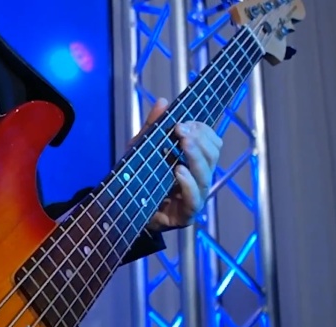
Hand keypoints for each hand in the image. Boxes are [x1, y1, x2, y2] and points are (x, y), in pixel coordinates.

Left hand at [136, 98, 221, 230]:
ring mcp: (194, 198)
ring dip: (196, 157)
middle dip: (200, 140)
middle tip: (182, 129)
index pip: (212, 143)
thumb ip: (152, 128)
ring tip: (184, 144)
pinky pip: (194, 200)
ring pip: (206, 176)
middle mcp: (198, 179)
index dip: (203, 130)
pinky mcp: (185, 215)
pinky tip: (179, 171)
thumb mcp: (142, 150)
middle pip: (212, 157)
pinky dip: (189, 184)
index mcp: (194, 163)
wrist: (123, 210)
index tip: (184, 122)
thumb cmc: (138, 179)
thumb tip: (162, 101)